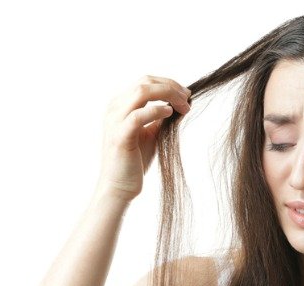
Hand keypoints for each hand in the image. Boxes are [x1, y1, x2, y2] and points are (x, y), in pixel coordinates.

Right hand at [96, 75, 191, 202]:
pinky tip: (170, 114)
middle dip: (171, 87)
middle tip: (188, 99)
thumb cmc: (135, 160)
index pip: (146, 82)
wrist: (119, 186)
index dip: (169, 84)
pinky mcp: (120, 136)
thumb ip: (161, 116)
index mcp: (120, 105)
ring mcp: (115, 121)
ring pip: (141, 92)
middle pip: (145, 82)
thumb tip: (182, 103)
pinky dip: (156, 111)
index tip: (187, 95)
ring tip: (184, 107)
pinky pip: (138, 115)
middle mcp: (115, 108)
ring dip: (168, 95)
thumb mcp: (152, 132)